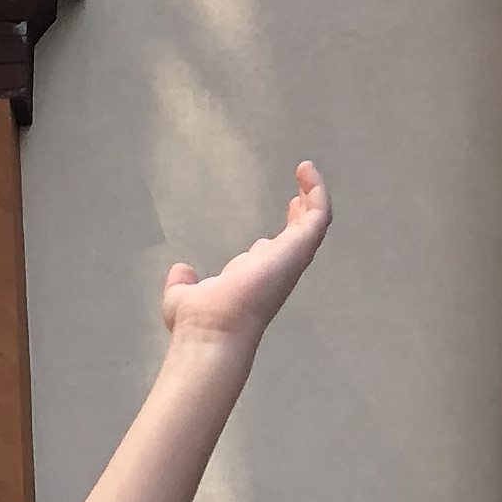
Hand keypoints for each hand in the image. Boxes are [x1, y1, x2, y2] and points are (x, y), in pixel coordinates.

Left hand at [161, 161, 330, 359]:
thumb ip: (183, 283)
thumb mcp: (182, 297)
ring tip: (306, 172)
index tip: (266, 234)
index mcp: (250, 281)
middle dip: (298, 217)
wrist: (213, 330)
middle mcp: (273, 271)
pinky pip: (319, 215)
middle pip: (294, 242)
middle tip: (298, 195)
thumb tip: (182, 271)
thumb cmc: (198, 320)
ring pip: (313, 226)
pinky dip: (317, 191)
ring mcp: (289, 260)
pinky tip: (305, 170)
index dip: (268, 244)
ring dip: (312, 198)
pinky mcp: (299, 248)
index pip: (266, 260)